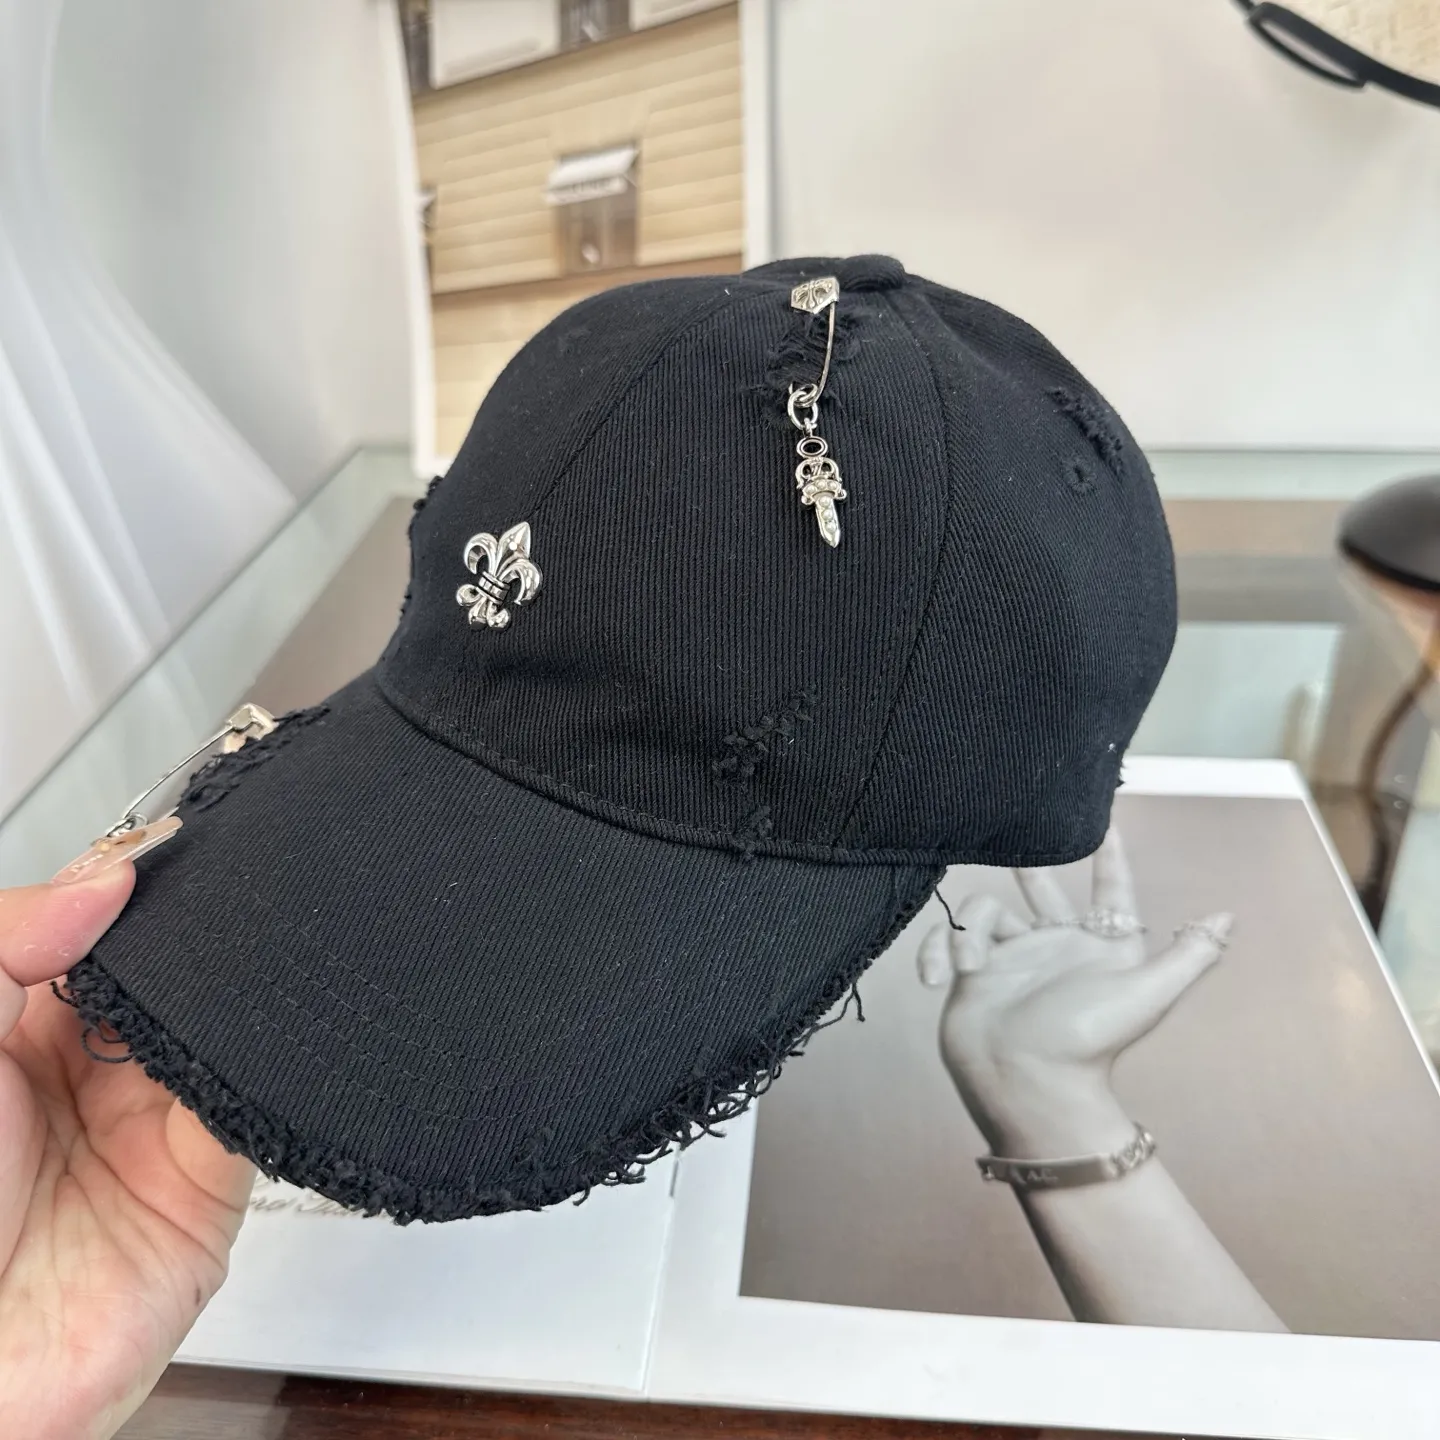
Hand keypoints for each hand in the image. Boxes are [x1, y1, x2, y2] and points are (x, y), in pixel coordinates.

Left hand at [0, 865, 252, 1438]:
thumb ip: (8, 936)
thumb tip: (111, 873)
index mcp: (15, 1019)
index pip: (100, 924)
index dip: (135, 883)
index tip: (170, 842)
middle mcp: (88, 1067)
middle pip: (176, 969)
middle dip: (202, 935)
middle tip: (219, 899)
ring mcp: (152, 1122)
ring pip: (226, 1026)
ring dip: (239, 999)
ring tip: (235, 973)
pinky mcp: (211, 1179)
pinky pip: (257, 1102)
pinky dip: (266, 1069)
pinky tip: (252, 1043)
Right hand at [918, 829, 1230, 1157]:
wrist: (1026, 1086)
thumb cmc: (1089, 1041)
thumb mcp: (1147, 993)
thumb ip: (1190, 954)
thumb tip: (1228, 915)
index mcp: (1099, 948)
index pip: (1111, 892)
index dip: (1110, 857)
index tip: (1104, 821)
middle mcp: (1055, 949)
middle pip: (1044, 890)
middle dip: (1030, 864)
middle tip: (1013, 838)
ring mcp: (1012, 961)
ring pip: (986, 913)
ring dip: (971, 930)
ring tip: (968, 967)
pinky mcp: (972, 975)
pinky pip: (949, 941)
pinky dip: (938, 952)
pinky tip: (937, 978)